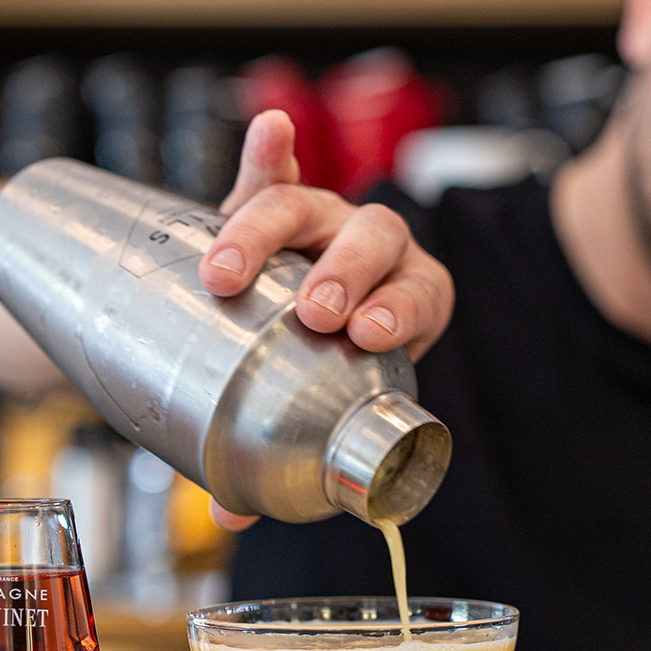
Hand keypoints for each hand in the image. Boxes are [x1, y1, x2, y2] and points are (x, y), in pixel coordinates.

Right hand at [198, 110, 453, 530]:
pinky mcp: (269, 200)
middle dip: (347, 273)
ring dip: (275, 229)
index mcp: (406, 299)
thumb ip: (284, 453)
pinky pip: (269, 168)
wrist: (280, 317)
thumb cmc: (314, 370)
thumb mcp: (318, 406)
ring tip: (231, 270)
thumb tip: (233, 520)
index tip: (370, 336)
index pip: (419, 294)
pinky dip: (270, 148)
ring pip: (311, 205)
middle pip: (373, 240)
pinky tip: (272, 130)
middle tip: (314, 313)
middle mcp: (372, 251)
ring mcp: (321, 220)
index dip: (400, 309)